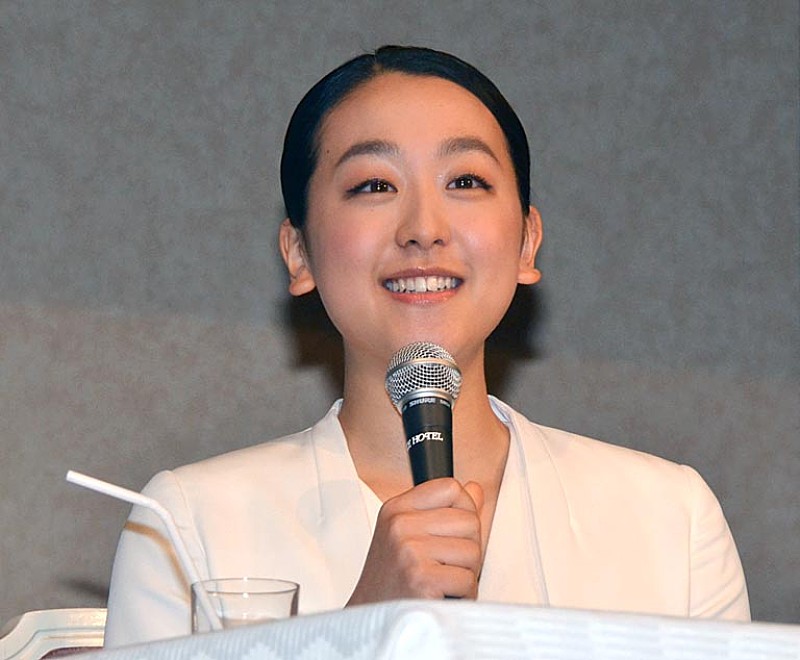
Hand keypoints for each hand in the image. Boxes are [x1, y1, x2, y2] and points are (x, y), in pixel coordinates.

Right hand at [346, 478, 484, 605]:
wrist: (369, 620)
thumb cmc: (392, 580)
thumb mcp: (409, 534)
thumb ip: (445, 509)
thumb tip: (475, 488)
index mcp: (397, 508)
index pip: (451, 487)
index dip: (463, 510)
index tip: (450, 532)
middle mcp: (400, 525)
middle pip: (469, 520)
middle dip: (467, 548)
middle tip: (443, 565)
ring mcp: (410, 551)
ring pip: (473, 551)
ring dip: (465, 574)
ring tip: (441, 581)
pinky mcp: (422, 579)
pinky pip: (468, 580)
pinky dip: (462, 595)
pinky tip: (442, 597)